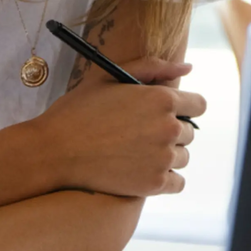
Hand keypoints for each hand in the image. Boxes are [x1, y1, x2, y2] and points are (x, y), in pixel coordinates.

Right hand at [32, 55, 205, 196]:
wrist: (52, 151)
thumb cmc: (79, 111)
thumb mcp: (111, 77)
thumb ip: (154, 67)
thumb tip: (189, 66)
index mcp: (163, 98)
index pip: (198, 105)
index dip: (184, 109)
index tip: (166, 115)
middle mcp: (169, 127)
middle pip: (189, 133)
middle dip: (169, 132)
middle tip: (138, 136)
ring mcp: (163, 157)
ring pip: (182, 157)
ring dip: (167, 156)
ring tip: (135, 154)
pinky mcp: (154, 184)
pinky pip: (178, 183)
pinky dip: (165, 180)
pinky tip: (143, 173)